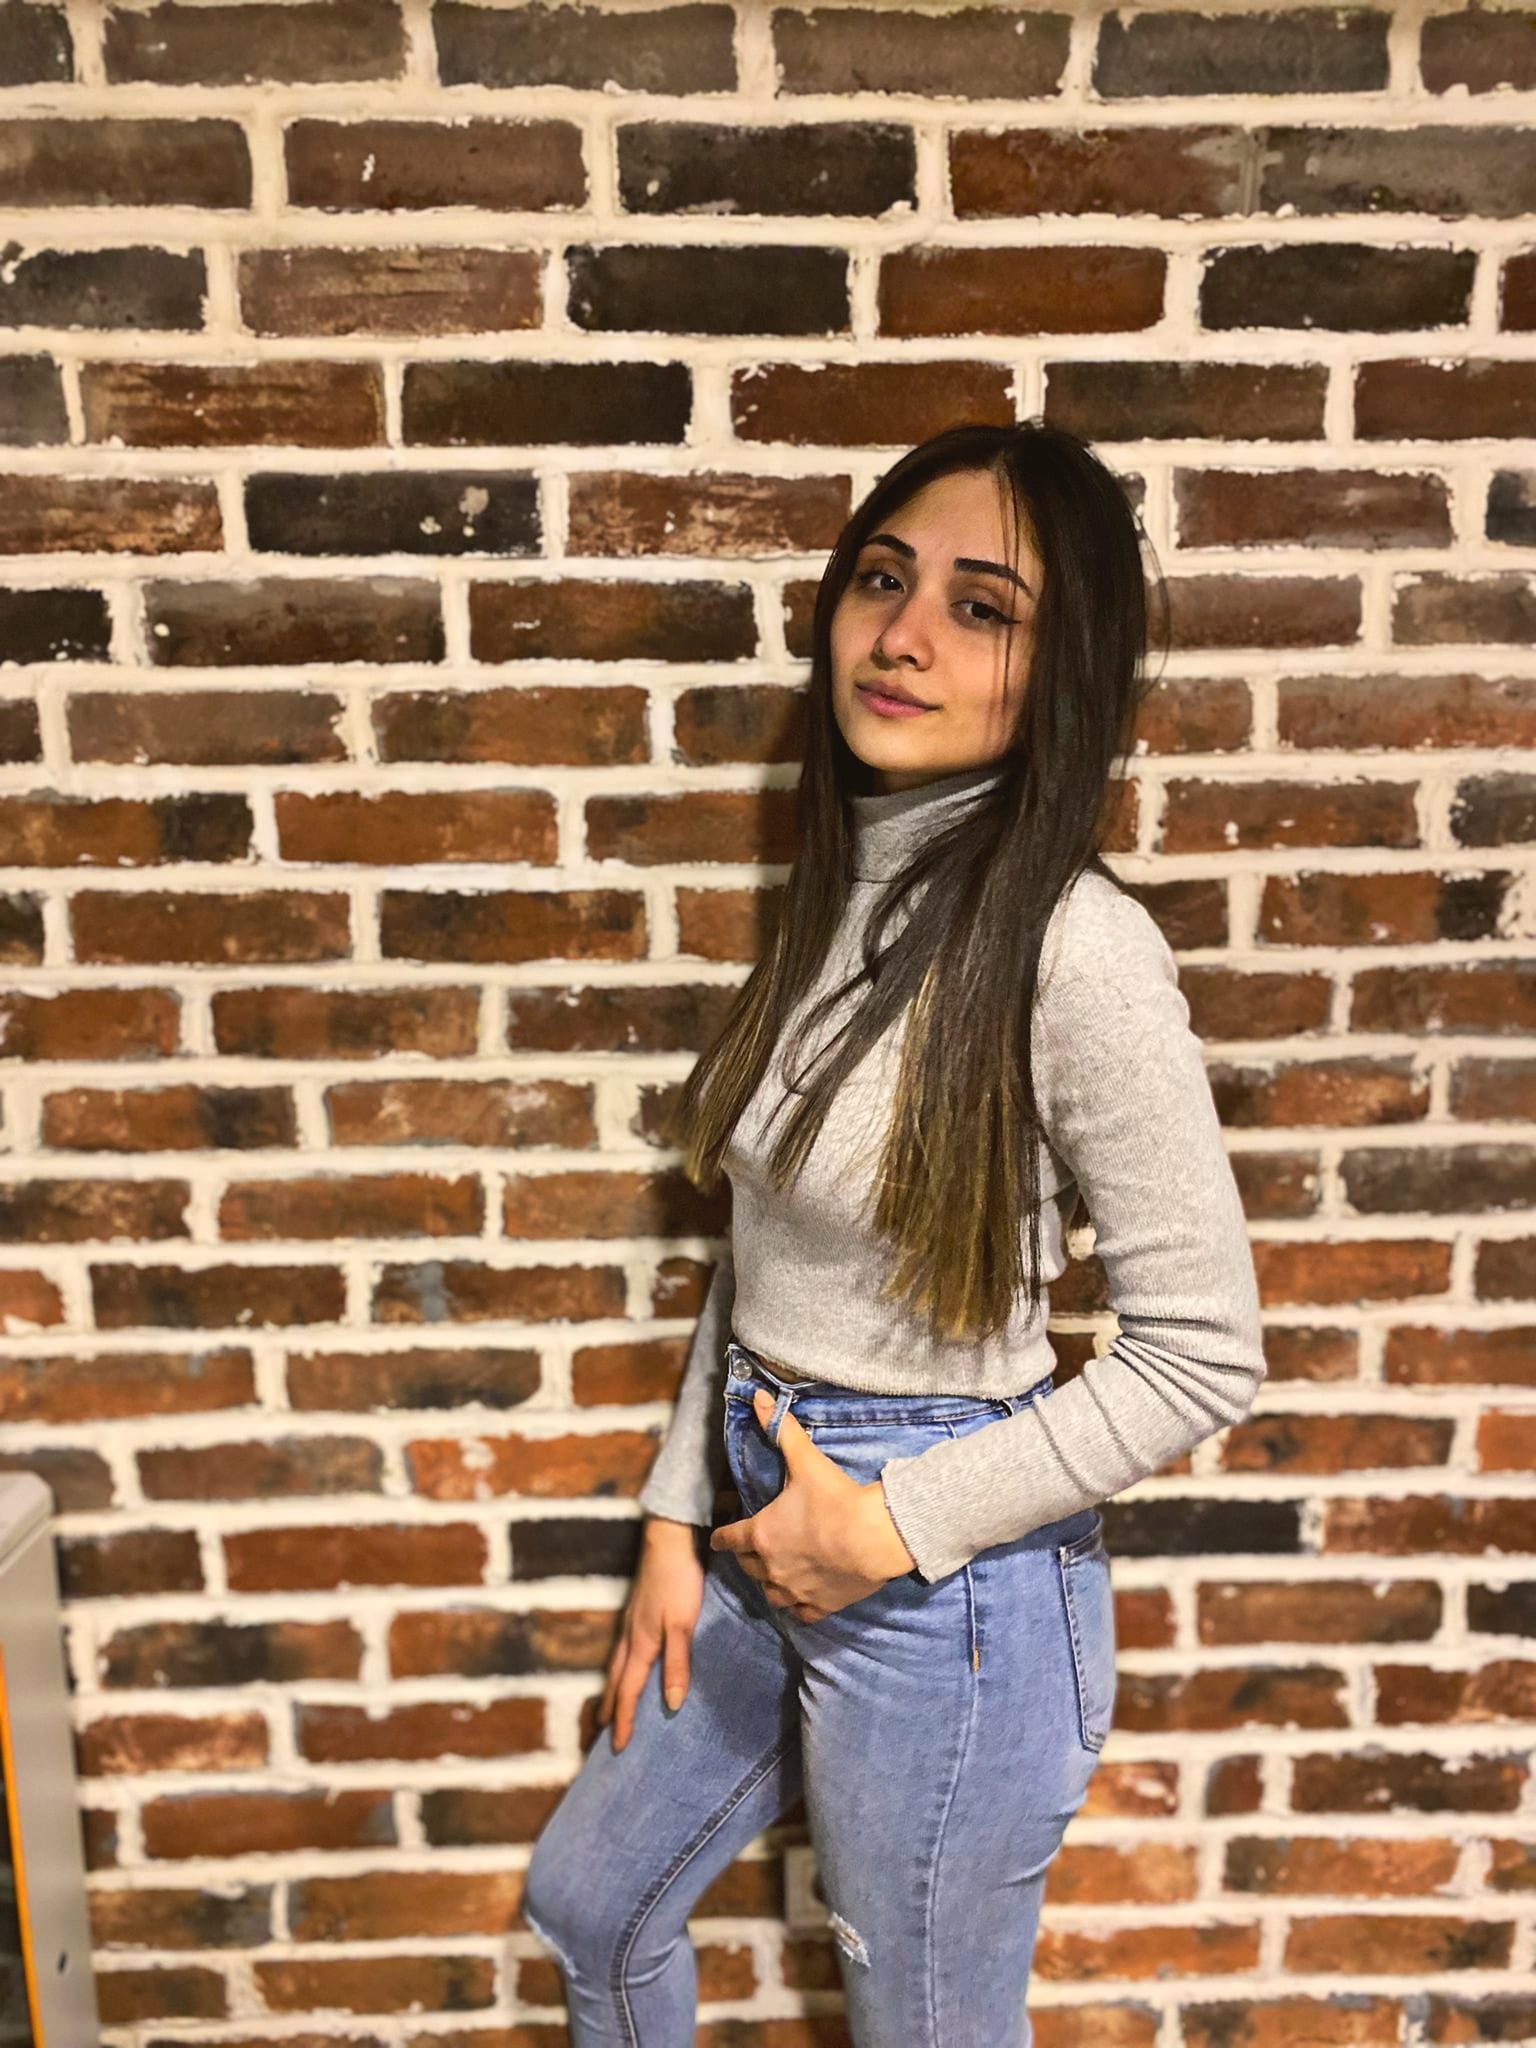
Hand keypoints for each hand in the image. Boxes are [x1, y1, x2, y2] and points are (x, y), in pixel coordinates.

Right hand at [596, 1519, 703, 1753]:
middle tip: (601, 1731)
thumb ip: (678, 1662)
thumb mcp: (683, 1623)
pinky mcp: (639, 1609)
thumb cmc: (679, 1580)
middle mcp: (631, 1635)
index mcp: (641, 1643)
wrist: (670, 1537)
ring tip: (609, 1704)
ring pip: (617, 1663)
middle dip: (610, 1707)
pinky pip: (624, 1648)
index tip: (618, 1747)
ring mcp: (632, 1620)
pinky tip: (629, 1662)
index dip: (625, 1719)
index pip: (629, 1690)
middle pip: (615, 1679)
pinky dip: (620, 1667)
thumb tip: (671, 1704)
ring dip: (612, 1687)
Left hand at [709, 1388, 916, 1622]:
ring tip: (775, 1575)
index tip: (719, 1537)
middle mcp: (772, 1567)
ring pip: (770, 1594)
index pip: (730, 1539)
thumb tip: (757, 1397)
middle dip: (748, 1558)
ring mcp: (795, 1589)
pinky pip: (800, 1613)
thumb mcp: (806, 1460)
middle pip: (748, 1567)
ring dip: (769, 1584)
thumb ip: (781, 1430)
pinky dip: (798, 1606)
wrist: (874, 1538)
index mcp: (762, 1534)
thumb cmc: (836, 1499)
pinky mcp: (820, 1605)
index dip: (723, 1536)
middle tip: (752, 1550)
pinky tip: (801, 1600)